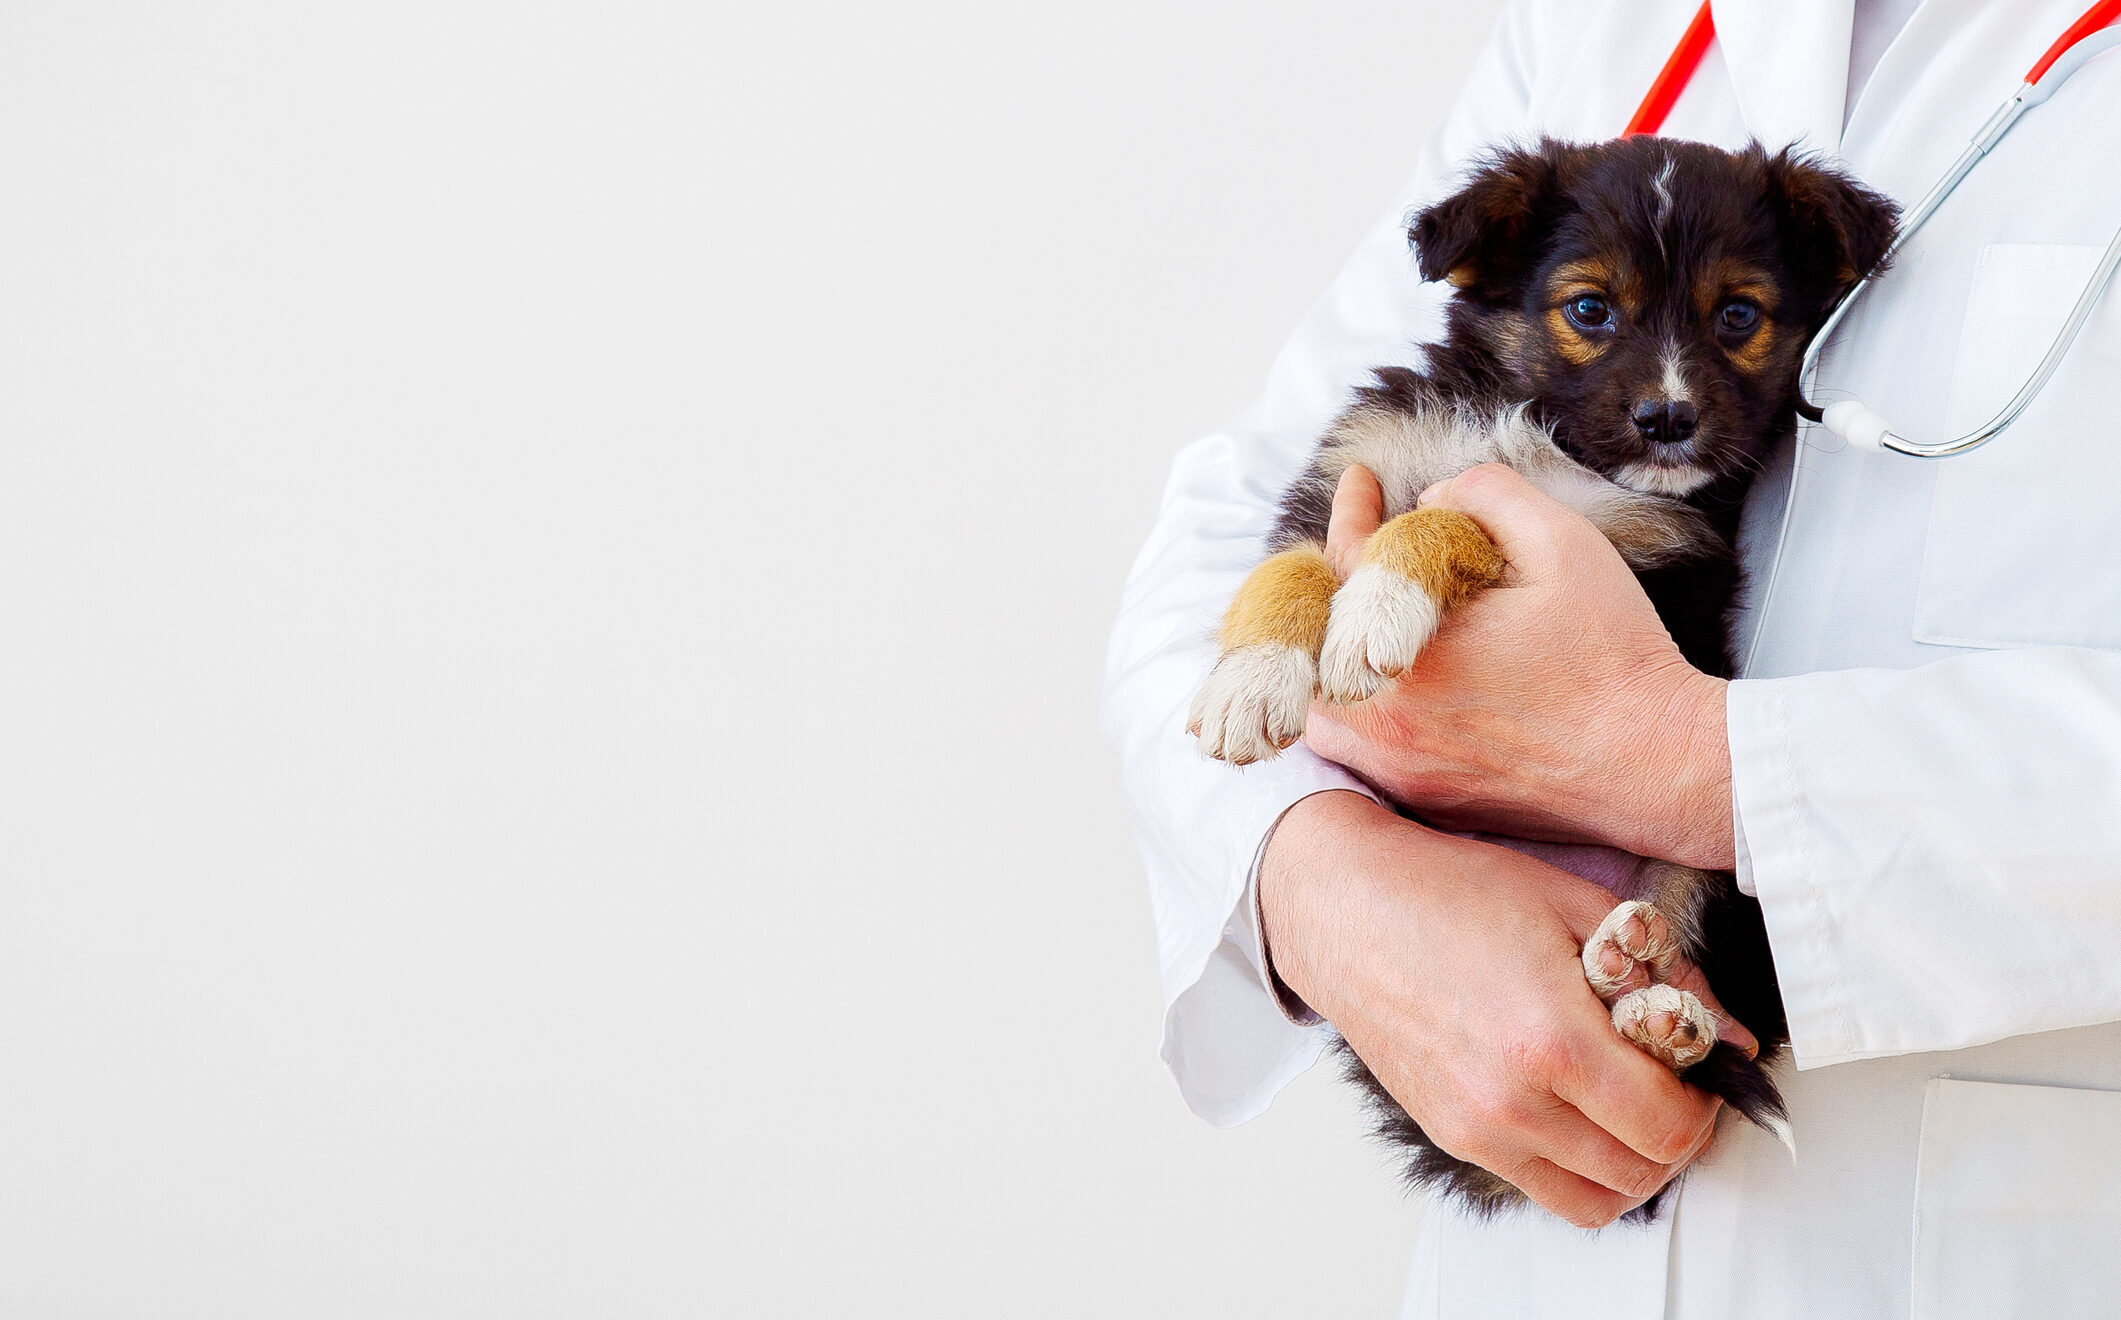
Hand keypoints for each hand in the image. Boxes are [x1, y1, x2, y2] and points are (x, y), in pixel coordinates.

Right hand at [1260, 791, 1750, 1226]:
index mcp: (1552, 1039)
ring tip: (1630, 1102)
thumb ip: (1665, 974)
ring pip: (1597, 1198)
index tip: (1699, 1065)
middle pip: (1642, 1170)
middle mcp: (1512, 1100)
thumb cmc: (1450, 891)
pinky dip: (1580, 1166)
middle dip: (1677, 1132)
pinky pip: (1544, 1188)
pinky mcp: (1452, 1135)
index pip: (1670, 1125)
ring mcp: (1477, 1128)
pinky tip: (1579, 1107)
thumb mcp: (1575, 906)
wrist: (1346, 906)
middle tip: (1673, 1081)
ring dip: (1633, 1161)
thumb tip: (1730, 1036)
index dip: (1705, 1102)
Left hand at [1305, 464, 1735, 869]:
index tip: (1359, 480)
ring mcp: (1398, 766)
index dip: (1351, 513)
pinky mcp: (1421, 798)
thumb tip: (1433, 498)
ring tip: (1366, 611)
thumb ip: (1489, 496)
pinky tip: (1387, 675)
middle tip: (1365, 543)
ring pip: (1323, 700)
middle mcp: (1387, 716)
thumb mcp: (1565, 545)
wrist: (1658, 765)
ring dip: (1333, 651)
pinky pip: (1354, 748)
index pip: (1347, 563)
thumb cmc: (1616, 657)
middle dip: (1336, 582)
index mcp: (1411, 649)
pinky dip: (1355, 705)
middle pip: (1317, 638)